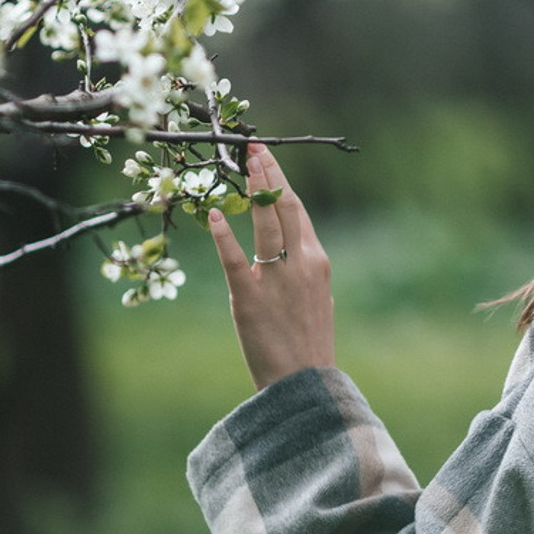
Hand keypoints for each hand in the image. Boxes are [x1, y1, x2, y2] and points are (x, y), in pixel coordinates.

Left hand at [207, 143, 335, 390]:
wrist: (304, 384)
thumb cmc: (311, 347)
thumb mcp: (320, 303)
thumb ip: (310, 277)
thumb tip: (303, 260)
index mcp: (317, 262)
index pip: (298, 211)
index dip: (281, 182)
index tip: (268, 160)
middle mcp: (300, 263)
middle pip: (283, 207)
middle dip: (268, 174)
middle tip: (253, 149)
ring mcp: (276, 279)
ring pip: (264, 223)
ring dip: (252, 191)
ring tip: (242, 166)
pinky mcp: (250, 298)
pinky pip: (235, 259)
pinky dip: (223, 235)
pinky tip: (212, 215)